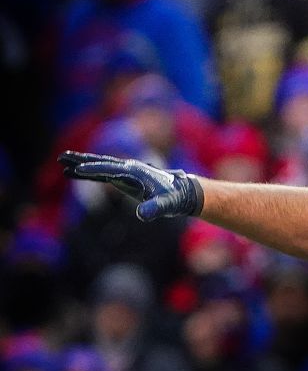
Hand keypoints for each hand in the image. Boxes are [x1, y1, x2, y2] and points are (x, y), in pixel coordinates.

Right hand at [60, 150, 203, 220]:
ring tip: (63, 161)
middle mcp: (129, 168)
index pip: (110, 170)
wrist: (183, 192)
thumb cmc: (175, 198)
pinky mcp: (125, 179)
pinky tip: (77, 173)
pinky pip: (103, 175)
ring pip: (100, 167)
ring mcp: (126, 173)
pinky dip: (90, 173)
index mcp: (136, 172)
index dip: (95, 170)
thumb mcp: (167, 205)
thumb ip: (156, 209)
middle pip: (100, 162)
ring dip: (82, 164)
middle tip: (61, 156)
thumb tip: (142, 215)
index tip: (78, 169)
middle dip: (81, 160)